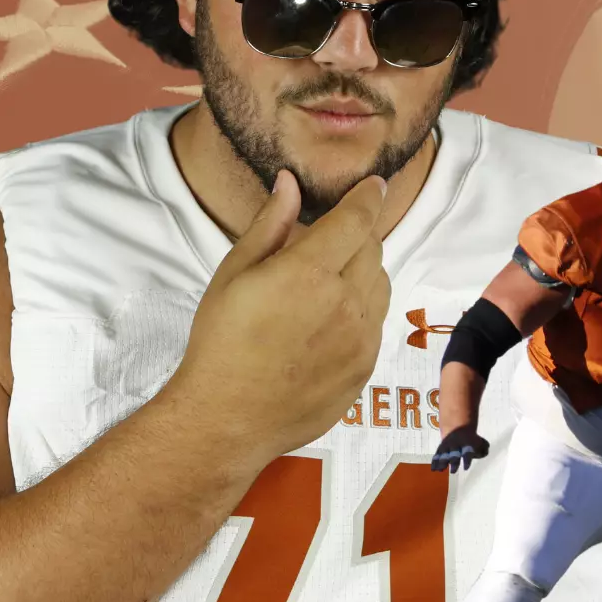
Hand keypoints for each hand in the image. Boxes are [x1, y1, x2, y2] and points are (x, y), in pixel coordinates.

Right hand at [164, 171, 391, 463]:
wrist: (227, 418)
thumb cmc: (221, 342)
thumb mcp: (233, 275)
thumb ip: (270, 225)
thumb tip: (290, 183)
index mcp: (309, 272)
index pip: (357, 220)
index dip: (368, 197)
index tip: (374, 185)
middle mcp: (346, 302)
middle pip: (372, 249)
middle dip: (357, 235)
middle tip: (330, 240)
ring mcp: (362, 338)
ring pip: (381, 285)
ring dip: (363, 271)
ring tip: (326, 282)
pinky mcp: (367, 366)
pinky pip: (377, 323)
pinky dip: (362, 309)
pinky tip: (329, 322)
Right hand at [432, 424, 489, 472]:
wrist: (459, 427)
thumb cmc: (472, 440)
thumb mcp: (481, 442)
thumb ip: (484, 450)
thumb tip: (482, 454)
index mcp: (467, 444)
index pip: (467, 453)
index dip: (466, 460)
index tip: (466, 468)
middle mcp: (456, 445)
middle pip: (454, 454)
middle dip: (453, 462)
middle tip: (453, 471)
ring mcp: (447, 446)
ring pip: (444, 454)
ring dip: (442, 462)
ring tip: (441, 469)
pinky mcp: (441, 448)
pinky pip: (437, 455)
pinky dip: (435, 462)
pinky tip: (434, 470)